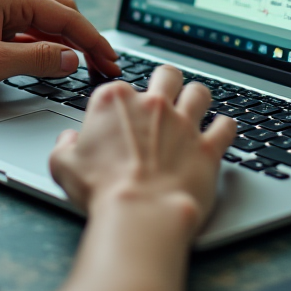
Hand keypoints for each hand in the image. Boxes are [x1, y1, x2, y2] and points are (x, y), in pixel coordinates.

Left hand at [0, 0, 119, 103]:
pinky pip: (28, 33)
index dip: (93, 41)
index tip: (110, 62)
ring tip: (85, 67)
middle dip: (85, 39)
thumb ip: (38, 61)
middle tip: (103, 66)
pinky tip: (54, 64)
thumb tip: (73, 59)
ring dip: (67, 44)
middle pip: (61, 13)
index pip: (66, 17)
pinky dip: (47, 48)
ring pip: (46, 24)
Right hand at [49, 65, 236, 238]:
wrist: (140, 214)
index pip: (119, 87)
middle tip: (166, 95)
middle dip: (167, 82)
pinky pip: (226, 126)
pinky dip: (225, 128)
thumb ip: (63, 146)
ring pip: (200, 92)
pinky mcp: (207, 146)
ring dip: (198, 99)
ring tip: (196, 108)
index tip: (120, 118)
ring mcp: (183, 123)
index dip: (120, 103)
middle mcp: (152, 105)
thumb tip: (69, 139)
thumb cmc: (101, 191)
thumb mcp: (63, 167)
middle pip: (167, 75)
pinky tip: (221, 132)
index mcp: (115, 101)